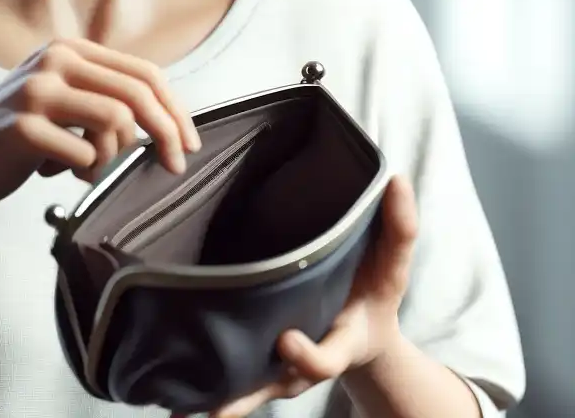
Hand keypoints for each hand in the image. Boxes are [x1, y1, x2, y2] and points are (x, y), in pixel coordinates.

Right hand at [0, 37, 202, 214]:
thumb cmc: (18, 139)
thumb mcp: (63, 102)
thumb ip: (105, 96)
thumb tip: (173, 121)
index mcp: (68, 48)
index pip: (144, 73)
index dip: (176, 110)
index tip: (190, 144)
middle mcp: (53, 59)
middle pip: (138, 94)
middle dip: (166, 134)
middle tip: (173, 167)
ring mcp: (34, 90)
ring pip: (115, 121)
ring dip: (111, 156)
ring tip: (83, 166)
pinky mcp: (20, 126)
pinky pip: (84, 152)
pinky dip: (82, 171)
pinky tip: (52, 172)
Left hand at [188, 174, 419, 417]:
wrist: (364, 329)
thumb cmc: (375, 290)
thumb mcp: (395, 262)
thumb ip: (399, 227)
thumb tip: (396, 181)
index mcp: (339, 342)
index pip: (325, 358)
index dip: (307, 355)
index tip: (287, 341)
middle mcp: (306, 361)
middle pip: (277, 386)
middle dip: (249, 396)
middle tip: (216, 411)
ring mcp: (282, 367)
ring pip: (250, 391)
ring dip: (220, 403)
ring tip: (183, 415)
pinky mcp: (260, 361)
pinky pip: (233, 383)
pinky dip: (207, 398)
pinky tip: (174, 409)